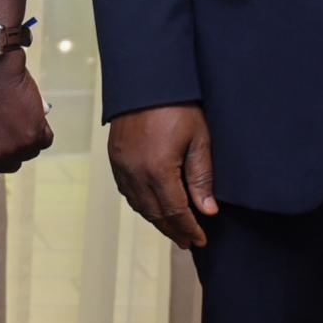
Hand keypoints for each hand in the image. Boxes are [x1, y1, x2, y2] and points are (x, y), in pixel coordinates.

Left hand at [0, 54, 54, 193]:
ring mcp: (20, 147)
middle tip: (1, 126)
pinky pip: (44, 139)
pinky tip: (27, 111)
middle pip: (10, 165)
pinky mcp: (37, 133)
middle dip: (8, 148)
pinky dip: (40, 127)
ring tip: (13, 114)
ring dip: (25, 136)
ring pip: (28, 151)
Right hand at [108, 102, 217, 248]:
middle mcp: (135, 172)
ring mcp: (121, 165)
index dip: (190, 228)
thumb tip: (208, 210)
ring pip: (139, 205)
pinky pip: (126, 191)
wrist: (146, 80)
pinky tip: (152, 206)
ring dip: (157, 220)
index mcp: (158, 170)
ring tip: (173, 230)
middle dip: (174, 230)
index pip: (176, 212)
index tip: (202, 239)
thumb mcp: (199, 140)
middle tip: (189, 241)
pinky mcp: (115, 157)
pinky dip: (141, 204)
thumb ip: (202, 178)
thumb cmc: (177, 106)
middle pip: (155, 214)